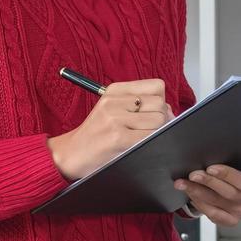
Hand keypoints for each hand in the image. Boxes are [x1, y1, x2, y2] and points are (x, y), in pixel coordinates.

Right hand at [47, 79, 168, 180]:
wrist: (70, 154)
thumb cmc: (96, 134)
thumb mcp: (113, 109)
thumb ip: (140, 105)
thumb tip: (171, 111)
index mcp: (115, 90)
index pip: (157, 86)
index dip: (161, 101)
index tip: (152, 113)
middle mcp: (114, 101)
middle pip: (160, 104)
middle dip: (161, 119)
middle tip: (147, 130)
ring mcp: (116, 119)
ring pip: (159, 120)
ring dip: (156, 132)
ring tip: (140, 138)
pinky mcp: (118, 138)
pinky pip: (150, 136)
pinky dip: (150, 142)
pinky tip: (137, 146)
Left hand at [176, 160, 240, 227]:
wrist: (235, 181)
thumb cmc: (235, 167)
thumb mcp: (237, 158)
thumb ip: (227, 158)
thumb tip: (207, 156)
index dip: (226, 175)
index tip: (209, 168)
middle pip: (229, 193)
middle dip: (207, 182)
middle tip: (192, 175)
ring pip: (217, 203)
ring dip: (198, 192)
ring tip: (184, 184)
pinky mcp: (233, 220)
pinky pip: (214, 215)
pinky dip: (201, 205)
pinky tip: (192, 196)